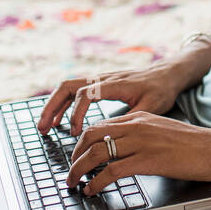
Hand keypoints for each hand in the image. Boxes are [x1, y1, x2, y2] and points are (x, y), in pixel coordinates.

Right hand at [37, 61, 192, 134]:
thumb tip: (112, 135)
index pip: (85, 94)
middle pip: (67, 86)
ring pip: (67, 88)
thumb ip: (130, 118)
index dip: (76, 113)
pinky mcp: (99, 85)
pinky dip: (63, 105)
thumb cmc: (160, 90)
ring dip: (54, 106)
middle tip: (43, 128)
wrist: (167, 74)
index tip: (74, 132)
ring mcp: (99, 80)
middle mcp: (102, 79)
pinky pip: (74, 92)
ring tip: (45, 127)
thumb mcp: (151, 107)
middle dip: (52, 107)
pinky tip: (59, 122)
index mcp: (113, 84)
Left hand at [66, 111, 210, 191]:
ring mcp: (140, 143)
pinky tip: (92, 190)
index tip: (76, 156)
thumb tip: (122, 152)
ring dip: (79, 171)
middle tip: (71, 172)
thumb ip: (140, 136)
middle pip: (90, 136)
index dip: (81, 143)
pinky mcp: (147, 161)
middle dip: (74, 156)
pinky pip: (111, 172)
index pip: (98, 126)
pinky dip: (96, 183)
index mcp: (138, 118)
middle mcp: (135, 126)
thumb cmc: (194, 144)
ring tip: (74, 183)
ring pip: (96, 153)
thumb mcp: (161, 131)